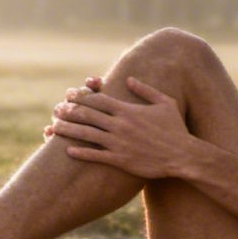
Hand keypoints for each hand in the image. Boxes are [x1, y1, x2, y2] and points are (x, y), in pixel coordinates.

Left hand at [47, 76, 195, 179]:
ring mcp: (119, 143)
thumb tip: (128, 79)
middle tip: (56, 109)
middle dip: (69, 111)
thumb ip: (145, 89)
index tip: (69, 94)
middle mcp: (120, 125)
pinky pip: (95, 155)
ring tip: (54, 127)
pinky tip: (67, 150)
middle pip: (88, 115)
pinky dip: (80, 152)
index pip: (99, 99)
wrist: (183, 155)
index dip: (81, 96)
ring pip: (87, 134)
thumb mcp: (165, 103)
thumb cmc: (176, 128)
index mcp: (128, 110)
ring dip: (68, 130)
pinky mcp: (120, 159)